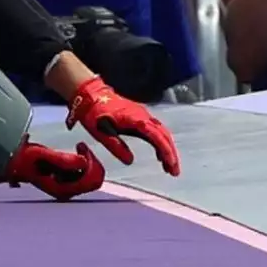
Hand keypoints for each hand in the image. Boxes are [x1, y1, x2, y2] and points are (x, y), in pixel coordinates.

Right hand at [4, 139, 106, 200]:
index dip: (91, 162)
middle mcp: (67, 191)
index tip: (80, 147)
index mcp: (62, 188)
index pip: (90, 180)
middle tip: (81, 147)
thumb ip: (60, 159)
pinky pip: (88, 173)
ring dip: (89, 160)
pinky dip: (86, 161)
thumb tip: (82, 161)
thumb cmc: (22, 159)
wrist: (13, 163)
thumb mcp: (39, 154)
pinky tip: (76, 151)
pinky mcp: (70, 181)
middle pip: (96, 180)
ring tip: (78, 147)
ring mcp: (69, 187)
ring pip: (93, 176)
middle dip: (93, 161)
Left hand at [64, 77, 180, 174]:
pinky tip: (160, 156)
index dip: (165, 150)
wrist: (91, 95)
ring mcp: (143, 115)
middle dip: (171, 154)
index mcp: (135, 119)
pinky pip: (156, 130)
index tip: (171, 163)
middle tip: (174, 171)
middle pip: (164, 135)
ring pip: (162, 133)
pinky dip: (161, 143)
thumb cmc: (94, 113)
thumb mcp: (101, 132)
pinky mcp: (140, 117)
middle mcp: (143, 115)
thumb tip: (130, 161)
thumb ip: (115, 146)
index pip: (156, 136)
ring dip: (168, 150)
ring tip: (170, 168)